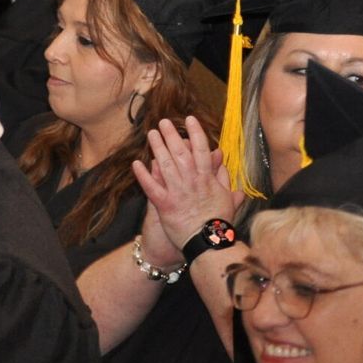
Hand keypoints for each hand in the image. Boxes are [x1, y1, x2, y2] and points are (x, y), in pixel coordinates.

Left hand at [131, 116, 236, 259]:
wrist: (209, 243)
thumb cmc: (218, 222)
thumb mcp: (226, 198)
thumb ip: (223, 178)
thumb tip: (221, 161)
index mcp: (206, 179)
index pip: (201, 150)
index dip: (195, 133)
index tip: (189, 119)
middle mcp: (191, 182)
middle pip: (180, 153)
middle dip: (172, 135)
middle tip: (163, 121)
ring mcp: (177, 192)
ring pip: (165, 165)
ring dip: (157, 148)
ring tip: (151, 134)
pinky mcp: (165, 205)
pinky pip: (151, 187)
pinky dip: (143, 175)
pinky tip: (136, 163)